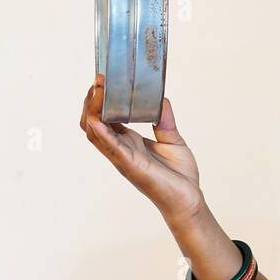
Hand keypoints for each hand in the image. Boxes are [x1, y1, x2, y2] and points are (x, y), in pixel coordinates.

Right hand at [79, 74, 204, 222]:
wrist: (188, 199)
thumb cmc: (179, 175)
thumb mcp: (172, 140)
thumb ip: (164, 120)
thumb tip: (162, 99)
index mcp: (128, 142)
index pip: (105, 117)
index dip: (100, 99)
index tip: (103, 80)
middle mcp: (120, 149)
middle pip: (93, 122)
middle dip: (91, 101)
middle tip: (98, 80)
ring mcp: (123, 158)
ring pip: (95, 133)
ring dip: (93, 111)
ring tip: (97, 91)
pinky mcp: (131, 166)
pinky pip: (111, 148)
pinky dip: (102, 133)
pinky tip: (97, 119)